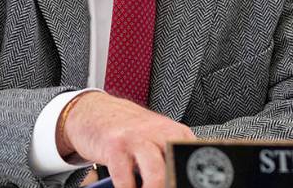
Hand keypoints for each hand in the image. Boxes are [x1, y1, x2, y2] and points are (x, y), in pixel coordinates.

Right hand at [57, 92, 194, 187]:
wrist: (97, 112)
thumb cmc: (132, 131)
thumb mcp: (158, 139)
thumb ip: (172, 158)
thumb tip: (181, 179)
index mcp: (177, 133)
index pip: (194, 160)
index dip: (187, 179)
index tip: (181, 183)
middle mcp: (160, 132)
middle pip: (177, 168)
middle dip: (174, 184)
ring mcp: (137, 138)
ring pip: (156, 175)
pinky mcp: (115, 146)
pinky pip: (125, 181)